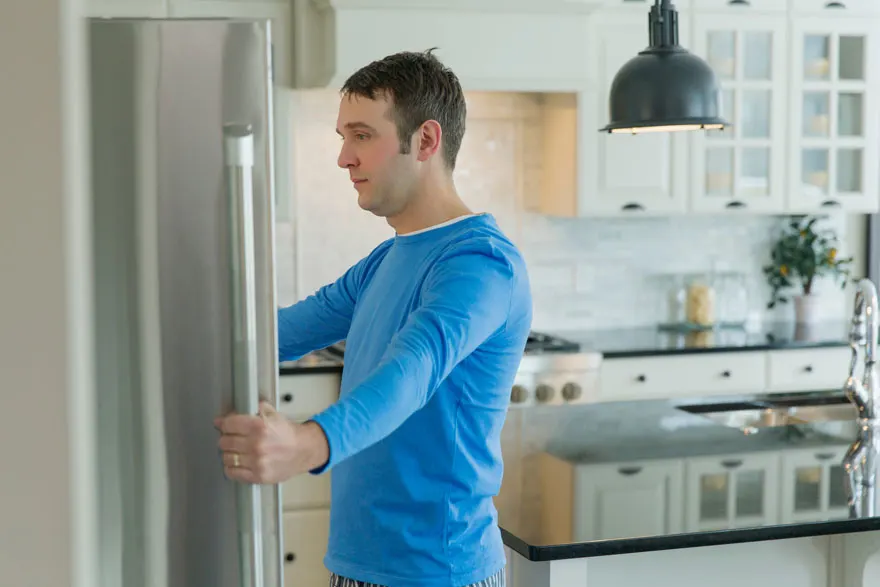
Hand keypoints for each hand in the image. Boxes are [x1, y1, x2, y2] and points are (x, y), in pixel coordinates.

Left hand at [214, 401, 328, 483]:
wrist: (304, 450)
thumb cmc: (289, 434)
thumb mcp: (274, 415)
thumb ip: (254, 411)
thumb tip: (230, 415)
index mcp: (260, 426)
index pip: (228, 425)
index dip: (223, 424)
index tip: (221, 424)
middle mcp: (257, 444)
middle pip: (224, 442)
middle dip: (226, 438)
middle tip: (230, 437)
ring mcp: (257, 462)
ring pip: (226, 457)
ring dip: (229, 453)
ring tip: (236, 450)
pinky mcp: (258, 476)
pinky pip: (232, 472)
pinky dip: (231, 467)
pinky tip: (237, 462)